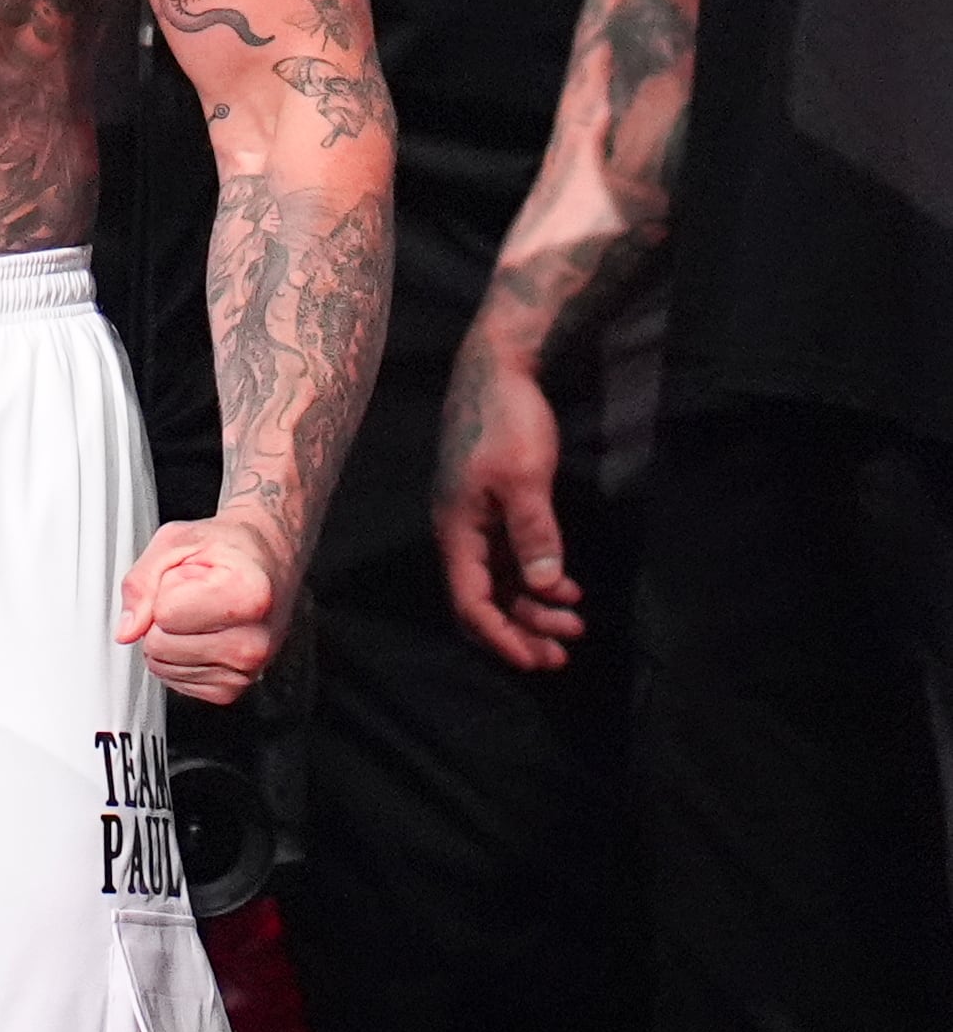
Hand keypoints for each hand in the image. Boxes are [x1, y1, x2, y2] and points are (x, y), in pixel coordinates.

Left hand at [115, 510, 295, 704]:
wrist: (267, 562)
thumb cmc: (225, 549)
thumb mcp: (175, 542)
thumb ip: (140, 583)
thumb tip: (126, 631)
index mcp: (247, 595)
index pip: (162, 613)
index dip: (164, 589)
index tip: (192, 576)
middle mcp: (254, 640)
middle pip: (159, 646)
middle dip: (162, 617)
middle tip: (194, 595)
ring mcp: (248, 669)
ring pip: (162, 666)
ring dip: (170, 638)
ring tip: (200, 613)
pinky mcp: (235, 688)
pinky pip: (176, 681)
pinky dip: (178, 658)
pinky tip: (204, 634)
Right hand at [435, 336, 584, 670]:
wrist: (496, 370)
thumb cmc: (505, 421)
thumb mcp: (525, 478)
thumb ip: (534, 533)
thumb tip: (544, 585)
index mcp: (457, 529)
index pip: (470, 601)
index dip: (501, 636)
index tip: (537, 660)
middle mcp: (461, 532)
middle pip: (484, 599)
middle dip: (522, 629)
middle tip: (567, 651)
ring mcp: (476, 520)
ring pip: (499, 582)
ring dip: (533, 607)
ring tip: (575, 623)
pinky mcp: (493, 507)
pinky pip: (509, 560)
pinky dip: (535, 580)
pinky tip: (566, 587)